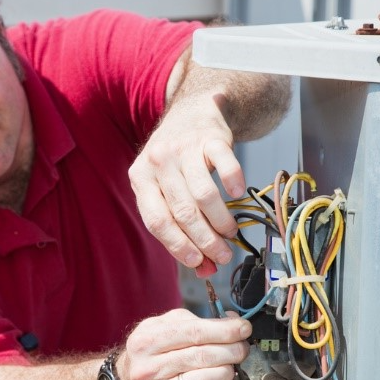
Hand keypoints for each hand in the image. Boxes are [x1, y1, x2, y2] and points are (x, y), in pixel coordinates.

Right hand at [119, 308, 251, 379]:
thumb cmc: (154, 350)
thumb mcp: (166, 326)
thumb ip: (198, 321)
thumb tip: (234, 322)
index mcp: (147, 340)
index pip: (195, 332)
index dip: (225, 330)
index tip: (244, 328)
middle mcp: (149, 367)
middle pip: (203, 356)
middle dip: (232, 350)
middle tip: (242, 348)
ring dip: (227, 372)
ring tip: (229, 366)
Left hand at [128, 93, 243, 271]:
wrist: (193, 111)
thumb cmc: (178, 161)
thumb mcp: (167, 188)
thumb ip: (180, 227)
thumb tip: (205, 268)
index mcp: (140, 178)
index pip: (156, 221)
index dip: (178, 246)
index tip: (198, 263)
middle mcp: (158, 161)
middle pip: (183, 212)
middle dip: (205, 240)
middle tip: (222, 256)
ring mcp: (184, 148)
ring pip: (203, 194)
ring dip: (221, 221)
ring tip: (231, 233)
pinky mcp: (210, 138)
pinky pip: (225, 165)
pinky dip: (233, 182)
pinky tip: (239, 195)